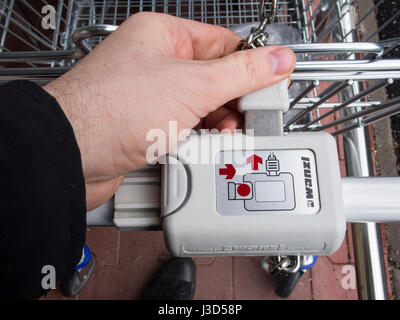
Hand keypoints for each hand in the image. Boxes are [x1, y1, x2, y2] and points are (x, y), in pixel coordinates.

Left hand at [44, 12, 295, 209]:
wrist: (72, 156)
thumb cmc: (114, 110)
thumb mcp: (194, 86)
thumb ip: (241, 73)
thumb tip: (278, 59)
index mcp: (163, 36)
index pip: (222, 43)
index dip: (250, 63)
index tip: (271, 82)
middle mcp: (155, 63)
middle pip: (213, 77)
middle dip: (233, 100)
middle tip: (249, 117)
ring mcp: (149, 96)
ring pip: (200, 105)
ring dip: (217, 122)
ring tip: (225, 134)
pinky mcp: (145, 125)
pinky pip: (184, 126)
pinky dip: (198, 136)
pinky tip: (204, 144)